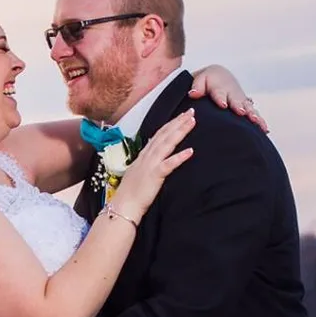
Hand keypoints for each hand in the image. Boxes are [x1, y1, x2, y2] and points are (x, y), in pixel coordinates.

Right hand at [107, 110, 195, 224]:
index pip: (159, 135)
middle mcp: (147, 156)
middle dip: (178, 122)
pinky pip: (169, 164)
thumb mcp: (138, 172)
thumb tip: (154, 158)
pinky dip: (179, 157)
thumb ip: (146, 163)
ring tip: (192, 122)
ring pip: (167, 144)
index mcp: (144, 155)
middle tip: (191, 111)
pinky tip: (190, 151)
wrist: (123, 205)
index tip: (181, 116)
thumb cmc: (130, 192)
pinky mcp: (155, 175)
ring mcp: (150, 165)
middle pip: (165, 135)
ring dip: (180, 132)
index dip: (171, 124)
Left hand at [189, 65, 268, 130]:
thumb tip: (193, 94)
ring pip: (248, 108)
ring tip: (256, 122)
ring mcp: (241, 101)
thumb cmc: (208, 81)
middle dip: (240, 106)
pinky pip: (254, 114)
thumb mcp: (200, 80)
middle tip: (242, 112)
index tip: (223, 104)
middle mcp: (232, 94)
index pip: (219, 93)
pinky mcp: (246, 107)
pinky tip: (265, 130)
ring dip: (253, 114)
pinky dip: (260, 121)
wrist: (220, 77)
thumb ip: (197, 87)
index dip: (221, 98)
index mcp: (219, 87)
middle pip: (237, 101)